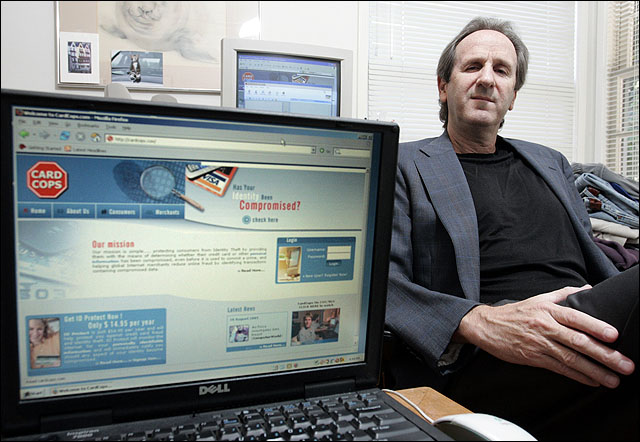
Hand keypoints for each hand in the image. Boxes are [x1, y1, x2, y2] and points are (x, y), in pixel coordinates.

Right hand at [454, 285, 635, 387]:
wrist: (486, 326)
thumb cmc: (514, 313)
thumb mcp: (538, 298)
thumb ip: (564, 294)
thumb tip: (588, 288)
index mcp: (547, 310)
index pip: (576, 318)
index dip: (595, 326)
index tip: (614, 335)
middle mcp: (545, 327)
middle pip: (578, 342)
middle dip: (604, 355)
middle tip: (624, 364)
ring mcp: (539, 344)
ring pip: (571, 359)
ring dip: (595, 371)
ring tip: (613, 379)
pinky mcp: (533, 358)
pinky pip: (560, 369)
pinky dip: (578, 376)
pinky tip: (592, 381)